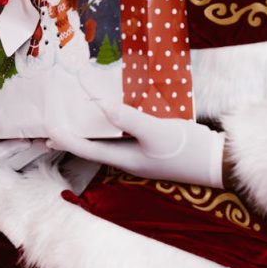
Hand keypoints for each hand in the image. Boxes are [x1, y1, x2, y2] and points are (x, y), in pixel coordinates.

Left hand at [45, 100, 225, 187]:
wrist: (217, 161)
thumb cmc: (186, 149)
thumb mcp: (157, 131)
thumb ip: (129, 119)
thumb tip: (100, 106)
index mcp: (124, 159)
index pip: (87, 148)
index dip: (66, 139)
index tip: (49, 129)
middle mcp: (127, 159)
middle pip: (92, 147)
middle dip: (72, 139)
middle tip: (51, 131)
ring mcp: (139, 154)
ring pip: (107, 142)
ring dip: (89, 132)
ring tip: (73, 123)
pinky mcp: (151, 147)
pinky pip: (123, 137)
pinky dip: (111, 126)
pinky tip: (110, 117)